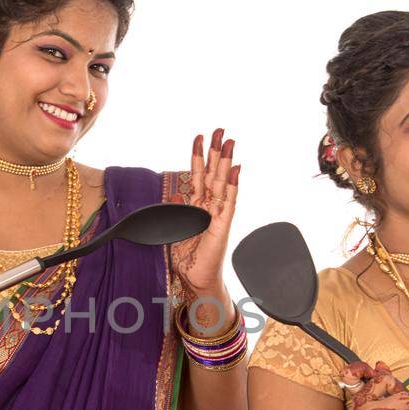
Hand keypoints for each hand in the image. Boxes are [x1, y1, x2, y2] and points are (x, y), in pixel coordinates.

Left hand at [170, 129, 240, 305]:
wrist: (196, 279)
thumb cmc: (188, 257)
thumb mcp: (175, 230)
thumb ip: (175, 211)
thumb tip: (172, 195)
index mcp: (197, 207)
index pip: (198, 176)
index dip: (199, 157)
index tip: (200, 137)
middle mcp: (209, 207)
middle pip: (213, 173)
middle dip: (215, 151)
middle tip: (219, 129)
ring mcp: (218, 215)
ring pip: (221, 182)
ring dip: (225, 162)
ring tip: (229, 142)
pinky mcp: (223, 226)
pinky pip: (229, 202)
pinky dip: (232, 185)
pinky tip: (235, 170)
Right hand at [340, 361, 408, 409]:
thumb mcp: (386, 402)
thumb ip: (384, 383)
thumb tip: (379, 364)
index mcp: (360, 397)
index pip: (352, 374)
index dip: (362, 368)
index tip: (375, 369)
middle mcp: (361, 404)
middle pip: (387, 380)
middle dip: (402, 392)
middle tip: (403, 407)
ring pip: (403, 398)